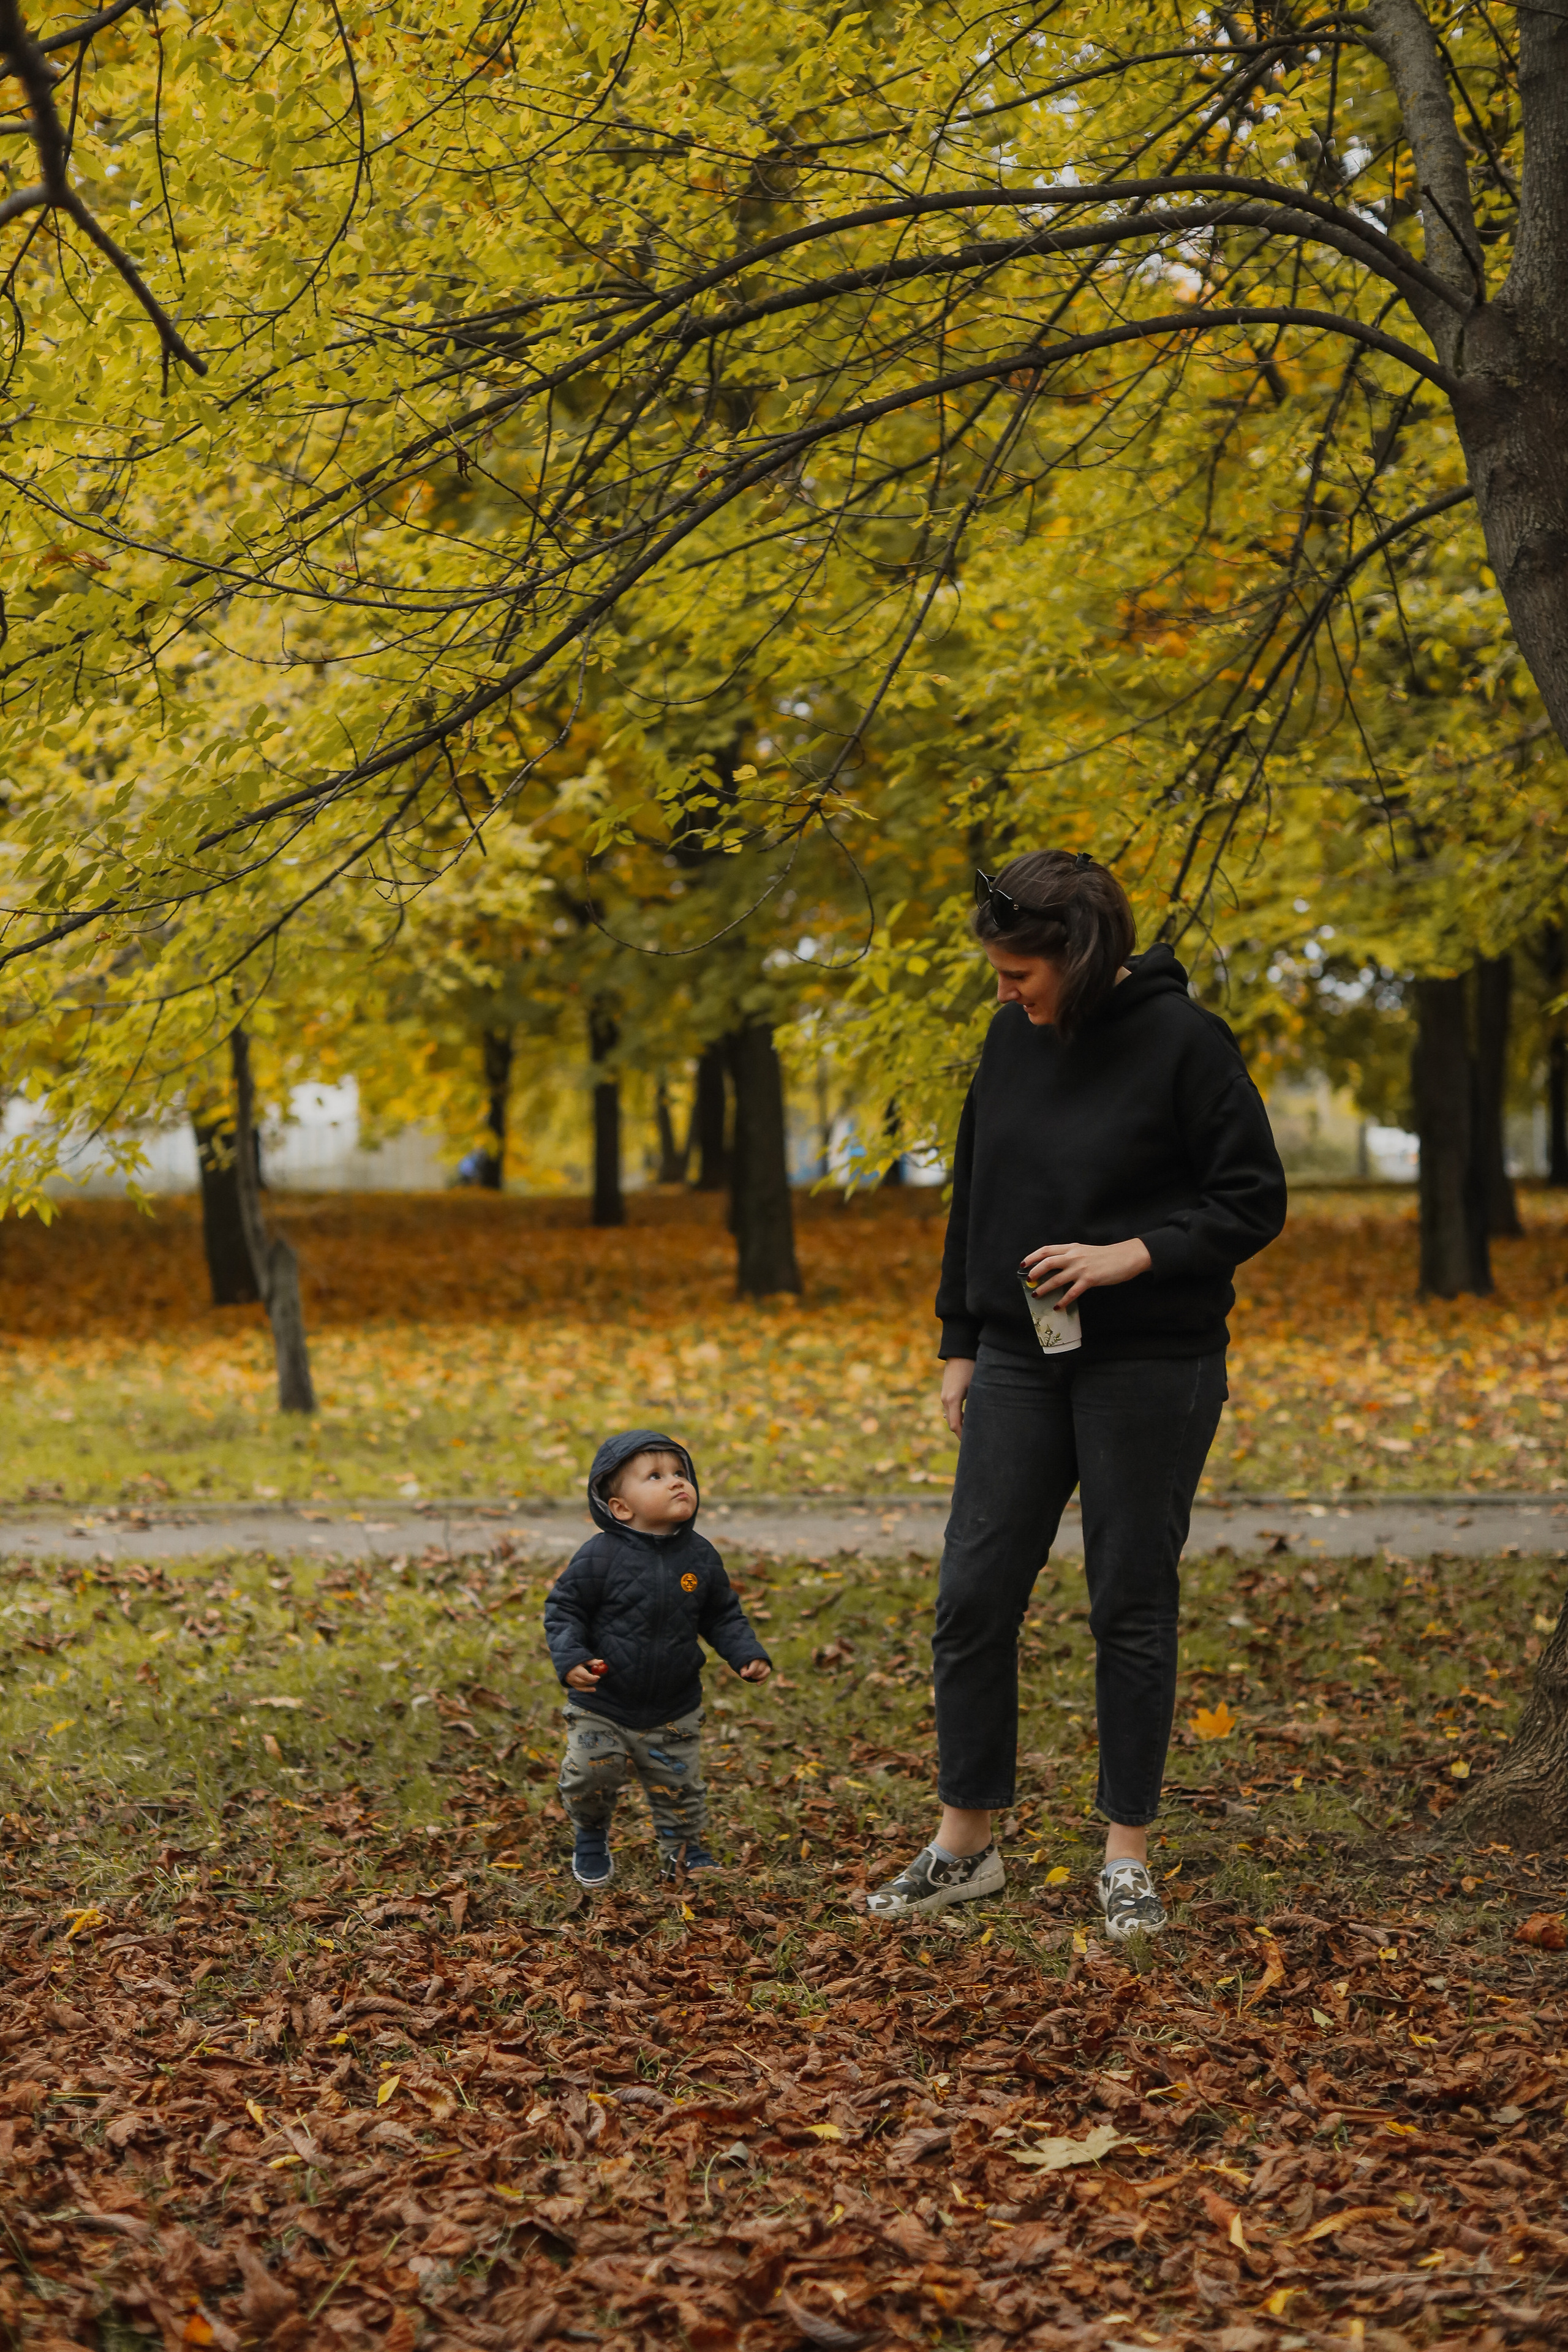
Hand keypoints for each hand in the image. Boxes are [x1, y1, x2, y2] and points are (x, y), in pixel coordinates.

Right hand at [565, 1658, 606, 1690]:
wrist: (566, 1665)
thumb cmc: (577, 1662)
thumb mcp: (584, 1661)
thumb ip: (593, 1662)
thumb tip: (602, 1661)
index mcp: (575, 1670)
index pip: (584, 1676)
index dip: (592, 1677)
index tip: (598, 1676)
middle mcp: (572, 1677)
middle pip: (583, 1681)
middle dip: (592, 1680)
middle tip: (597, 1678)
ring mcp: (571, 1682)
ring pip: (583, 1685)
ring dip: (590, 1683)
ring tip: (595, 1679)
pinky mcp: (572, 1685)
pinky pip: (580, 1689)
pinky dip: (587, 1689)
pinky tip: (594, 1689)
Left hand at [739, 1659, 770, 1681]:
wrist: (751, 1659)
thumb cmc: (746, 1662)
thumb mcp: (743, 1665)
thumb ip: (743, 1669)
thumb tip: (743, 1675)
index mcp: (756, 1657)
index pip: (755, 1664)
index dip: (750, 1671)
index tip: (746, 1676)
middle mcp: (763, 1660)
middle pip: (760, 1670)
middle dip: (754, 1674)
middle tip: (748, 1675)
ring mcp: (766, 1665)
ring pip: (766, 1672)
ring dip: (759, 1677)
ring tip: (752, 1677)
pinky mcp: (767, 1670)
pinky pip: (767, 1676)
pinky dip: (762, 1681)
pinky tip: (757, 1684)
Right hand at [940, 1356, 974, 1435]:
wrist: (960, 1352)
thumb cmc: (971, 1367)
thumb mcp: (976, 1386)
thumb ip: (977, 1404)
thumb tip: (981, 1421)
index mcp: (953, 1400)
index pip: (955, 1426)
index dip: (963, 1437)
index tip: (973, 1445)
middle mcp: (945, 1400)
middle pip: (952, 1424)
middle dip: (962, 1433)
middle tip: (975, 1442)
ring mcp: (944, 1396)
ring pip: (951, 1417)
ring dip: (960, 1425)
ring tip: (973, 1433)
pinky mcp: (946, 1393)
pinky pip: (950, 1410)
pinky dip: (958, 1417)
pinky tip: (968, 1419)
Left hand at [1021, 1237, 1151, 1307]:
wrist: (1126, 1257)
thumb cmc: (1106, 1255)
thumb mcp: (1084, 1251)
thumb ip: (1070, 1256)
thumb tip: (1055, 1267)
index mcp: (1072, 1248)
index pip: (1046, 1250)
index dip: (1032, 1257)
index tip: (1023, 1264)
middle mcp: (1074, 1256)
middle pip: (1047, 1263)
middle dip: (1035, 1272)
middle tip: (1029, 1281)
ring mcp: (1081, 1268)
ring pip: (1056, 1279)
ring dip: (1044, 1288)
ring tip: (1036, 1295)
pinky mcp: (1090, 1280)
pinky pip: (1072, 1292)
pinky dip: (1063, 1300)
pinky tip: (1057, 1306)